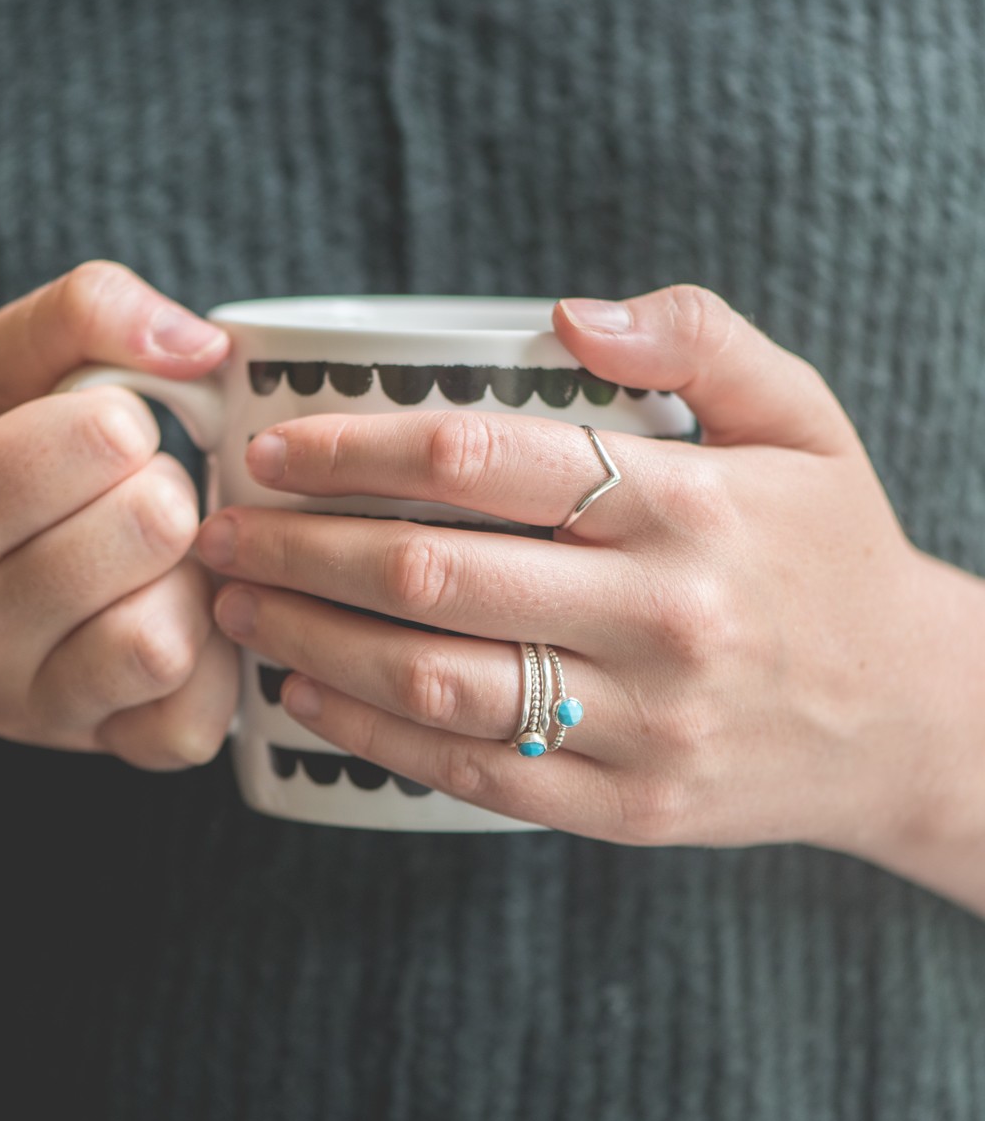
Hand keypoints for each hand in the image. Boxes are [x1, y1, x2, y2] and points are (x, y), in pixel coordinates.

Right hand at [0, 261, 237, 769]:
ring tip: (153, 561)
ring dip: (189, 581)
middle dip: (166, 491)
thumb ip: (87, 314)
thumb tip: (203, 345)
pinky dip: (212, 667)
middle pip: (152, 529)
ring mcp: (25, 702)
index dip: (127, 417)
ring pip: (166, 639)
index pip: (101, 438)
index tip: (102, 432)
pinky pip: (191, 724)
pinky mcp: (90, 745)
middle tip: (134, 495)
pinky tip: (179, 618)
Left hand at [195, 285, 983, 863]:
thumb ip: (698, 337)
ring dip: (311, 645)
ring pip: (434, 683)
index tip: (272, 451)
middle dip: (296, 552)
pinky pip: (474, 773)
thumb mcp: (800, 418)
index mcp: (689, 505)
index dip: (353, 452)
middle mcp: (660, 616)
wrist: (904, 715)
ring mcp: (641, 724)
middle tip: (218, 535)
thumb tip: (565, 314)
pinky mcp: (624, 807)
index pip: (478, 463)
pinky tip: (308, 697)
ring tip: (237, 611)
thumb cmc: (829, 551)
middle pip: (430, 575)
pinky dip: (373, 735)